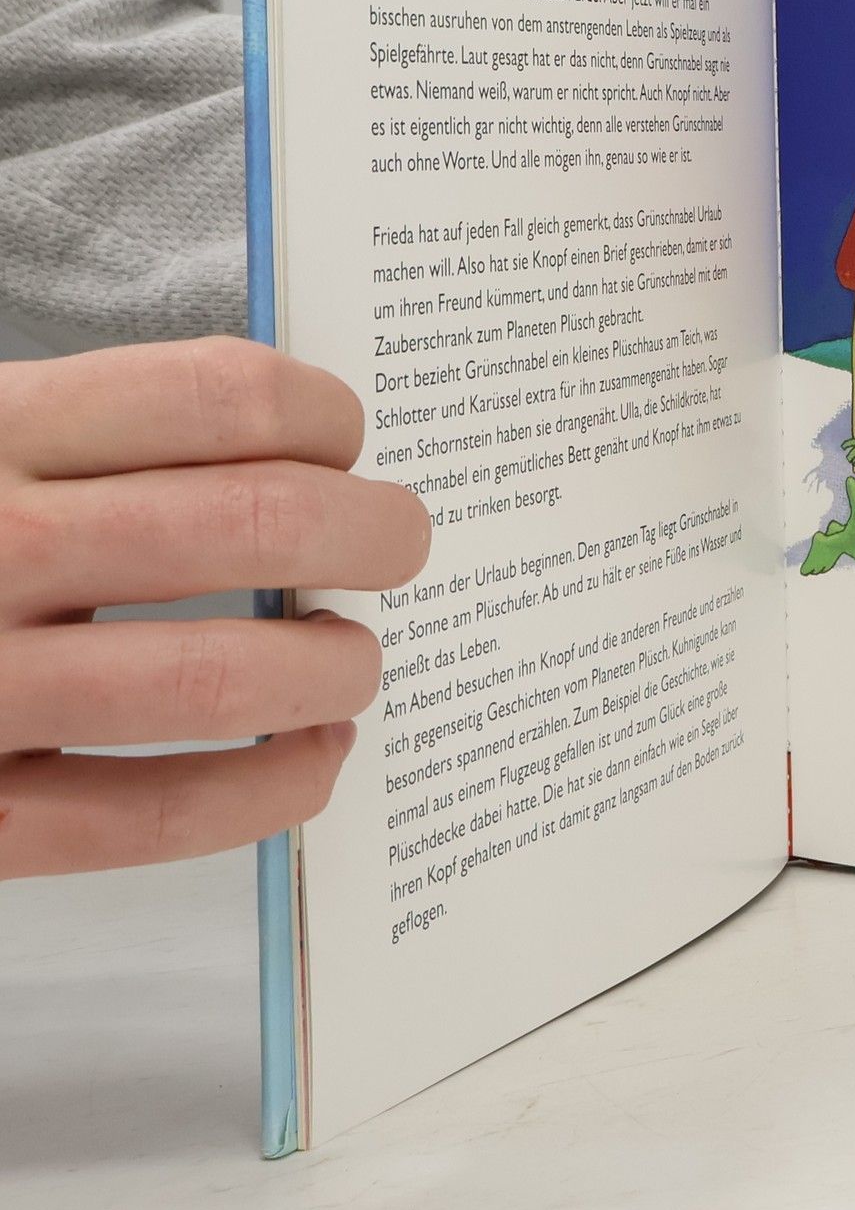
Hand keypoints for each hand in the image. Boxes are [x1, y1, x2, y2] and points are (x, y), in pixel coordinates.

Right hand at [0, 339, 430, 878]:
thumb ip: (99, 434)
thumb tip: (299, 450)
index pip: (220, 394)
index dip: (325, 415)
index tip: (345, 443)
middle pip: (255, 522)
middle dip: (374, 532)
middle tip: (400, 543)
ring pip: (223, 677)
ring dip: (336, 667)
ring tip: (354, 658)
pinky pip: (156, 815)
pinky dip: (272, 787)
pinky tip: (314, 756)